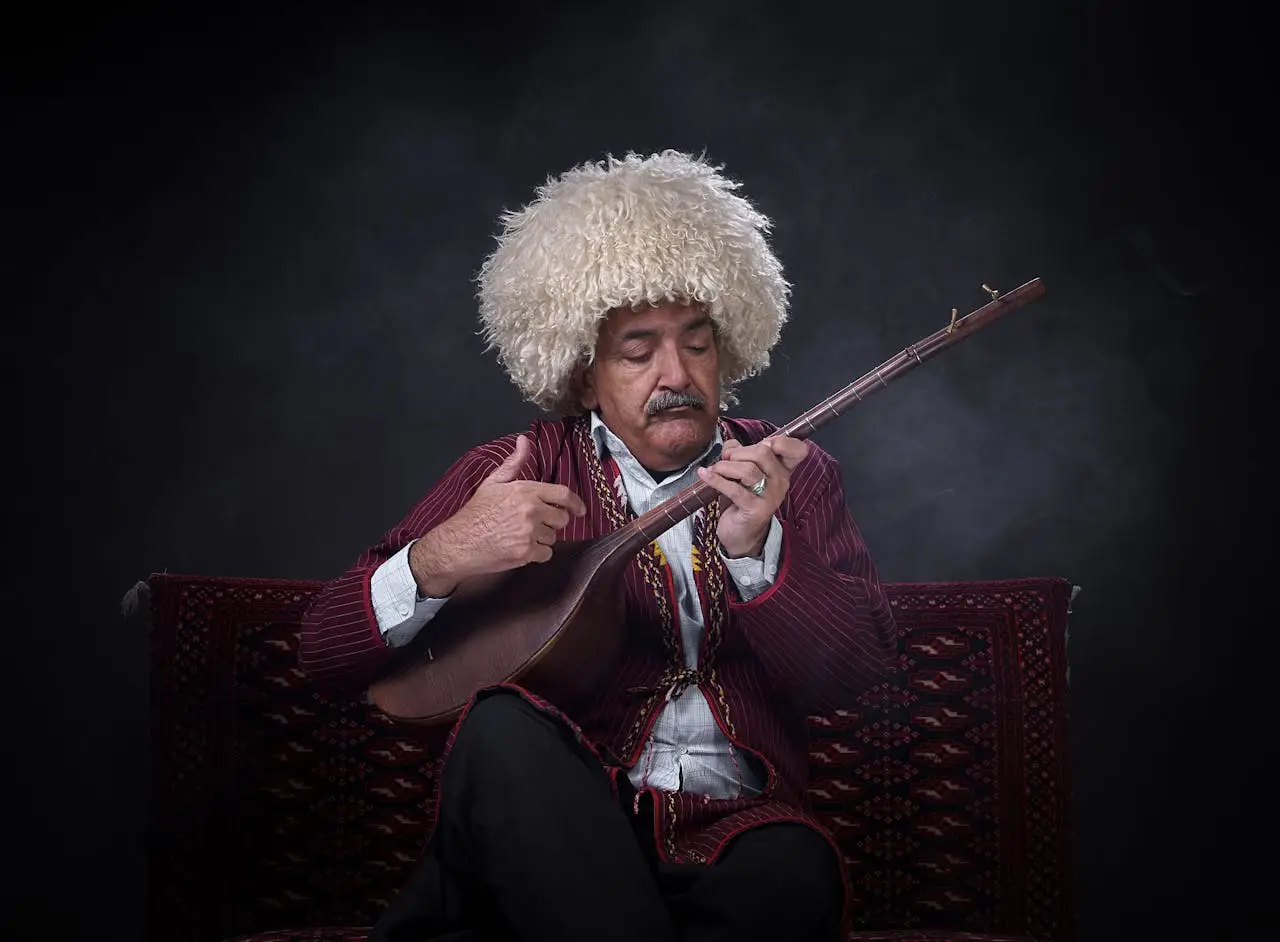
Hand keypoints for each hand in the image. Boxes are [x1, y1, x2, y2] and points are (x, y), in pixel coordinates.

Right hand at [410, 435, 586, 594]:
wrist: (459, 542)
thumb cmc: (476, 513)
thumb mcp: (493, 482)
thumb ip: (514, 463)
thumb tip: (524, 440)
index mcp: (525, 490)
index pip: (563, 494)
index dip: (576, 503)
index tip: (580, 510)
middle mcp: (531, 510)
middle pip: (562, 518)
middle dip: (553, 522)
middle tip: (536, 524)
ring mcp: (529, 532)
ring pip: (553, 537)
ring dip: (542, 538)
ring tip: (521, 535)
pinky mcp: (526, 552)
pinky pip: (546, 554)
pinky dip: (537, 554)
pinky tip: (521, 548)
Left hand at [697, 435, 809, 557]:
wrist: (741, 533)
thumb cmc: (742, 499)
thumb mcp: (742, 472)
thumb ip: (740, 453)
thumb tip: (731, 445)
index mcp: (782, 469)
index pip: (798, 450)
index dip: (783, 441)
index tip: (763, 443)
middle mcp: (781, 482)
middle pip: (763, 453)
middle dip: (738, 452)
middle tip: (726, 460)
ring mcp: (770, 496)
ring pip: (748, 470)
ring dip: (725, 466)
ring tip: (716, 470)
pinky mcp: (755, 509)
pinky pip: (734, 489)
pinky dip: (715, 479)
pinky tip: (705, 474)